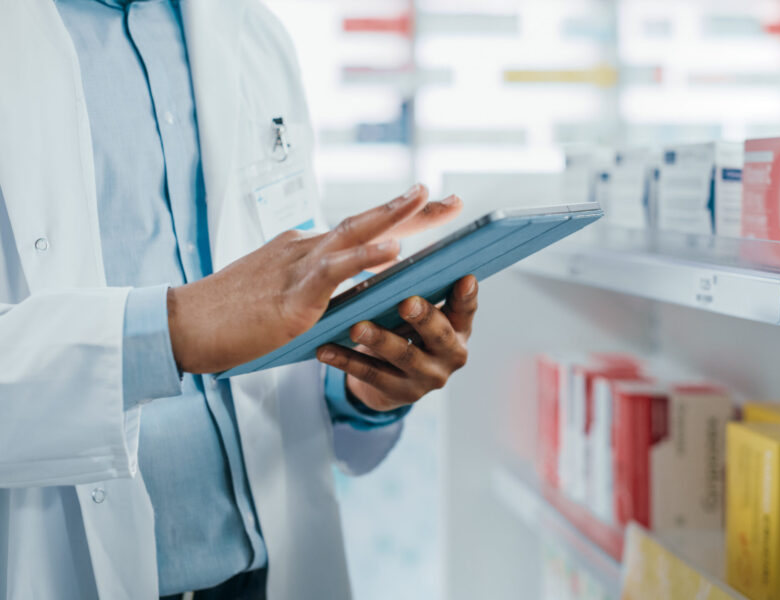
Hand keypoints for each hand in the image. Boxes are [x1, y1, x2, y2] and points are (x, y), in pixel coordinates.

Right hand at [167, 184, 461, 373]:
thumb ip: (312, 288)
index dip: (398, 217)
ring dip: (393, 217)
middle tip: (450, 198)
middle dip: (412, 211)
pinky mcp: (292, 294)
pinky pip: (335, 270)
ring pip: (354, 234)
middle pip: (366, 222)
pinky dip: (365, 257)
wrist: (185, 325)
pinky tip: (393, 250)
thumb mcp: (280, 294)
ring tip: (427, 200)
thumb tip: (343, 291)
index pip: (360, 228)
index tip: (431, 206)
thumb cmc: (229, 315)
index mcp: (304, 250)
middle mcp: (305, 249)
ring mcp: (299, 267)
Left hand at [316, 275, 478, 411]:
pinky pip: (370, 375)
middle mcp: (450, 355)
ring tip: (356, 326)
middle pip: (439, 335)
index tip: (465, 278)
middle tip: (406, 303)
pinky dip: (346, 361)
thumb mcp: (423, 315)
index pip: (466, 310)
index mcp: (459, 329)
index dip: (467, 296)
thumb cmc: (409, 332)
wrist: (395, 380)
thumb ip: (422, 291)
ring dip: (379, 340)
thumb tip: (398, 253)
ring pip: (403, 356)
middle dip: (423, 318)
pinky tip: (325, 350)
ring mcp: (427, 378)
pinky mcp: (400, 393)